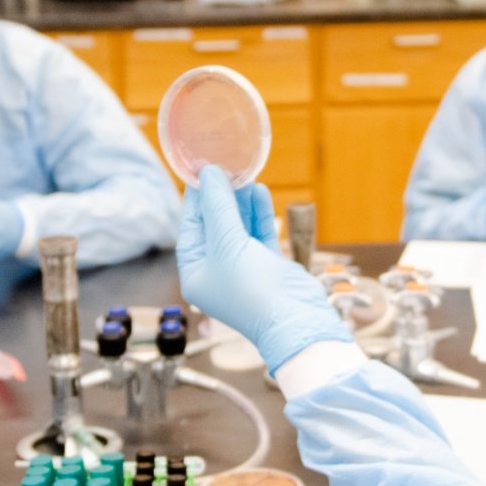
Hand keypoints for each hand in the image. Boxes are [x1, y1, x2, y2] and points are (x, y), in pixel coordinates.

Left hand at [176, 166, 347, 372]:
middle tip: (226, 166)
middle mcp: (216, 272)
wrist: (295, 320)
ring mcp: (243, 270)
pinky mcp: (268, 267)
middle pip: (215, 226)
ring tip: (245, 174)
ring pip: (239, 228)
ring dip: (242, 202)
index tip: (200, 169)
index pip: (190, 227)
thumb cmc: (251, 287)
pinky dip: (260, 215)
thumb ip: (218, 206)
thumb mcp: (227, 242)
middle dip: (221, 197)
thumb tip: (209, 172)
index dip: (196, 198)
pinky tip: (260, 192)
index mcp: (195, 273)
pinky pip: (259, 235)